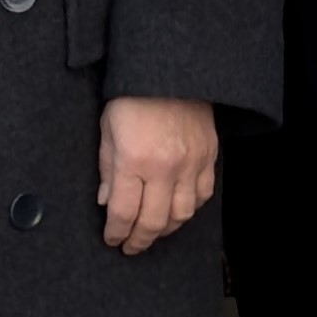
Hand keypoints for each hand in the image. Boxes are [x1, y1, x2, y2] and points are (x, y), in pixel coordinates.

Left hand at [98, 93, 218, 254]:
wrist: (171, 70)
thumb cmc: (132, 97)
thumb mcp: (107, 130)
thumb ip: (107, 170)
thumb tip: (107, 203)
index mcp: (134, 160)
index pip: (124, 212)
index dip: (117, 232)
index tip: (112, 240)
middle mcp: (165, 167)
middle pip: (154, 221)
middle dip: (140, 240)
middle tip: (131, 247)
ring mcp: (191, 163)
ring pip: (182, 214)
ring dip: (165, 229)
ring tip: (152, 232)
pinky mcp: (209, 156)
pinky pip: (203, 195)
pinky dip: (189, 209)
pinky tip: (177, 211)